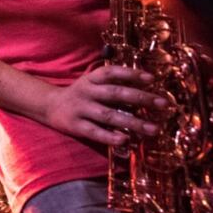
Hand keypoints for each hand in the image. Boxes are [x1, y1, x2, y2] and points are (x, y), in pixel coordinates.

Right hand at [41, 66, 167, 146]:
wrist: (49, 105)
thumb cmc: (80, 94)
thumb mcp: (92, 82)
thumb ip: (113, 83)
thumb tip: (145, 87)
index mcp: (92, 79)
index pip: (112, 72)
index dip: (132, 74)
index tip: (152, 79)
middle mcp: (87, 92)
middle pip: (116, 93)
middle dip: (141, 98)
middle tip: (163, 104)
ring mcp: (81, 109)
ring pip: (109, 116)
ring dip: (133, 122)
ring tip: (154, 129)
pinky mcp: (76, 126)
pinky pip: (95, 132)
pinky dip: (110, 137)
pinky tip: (125, 140)